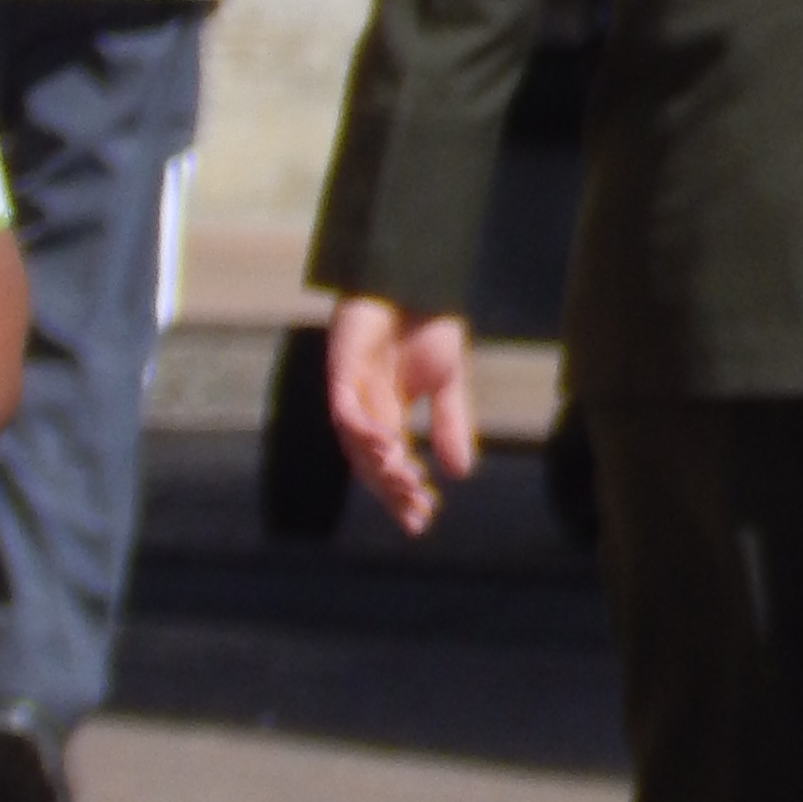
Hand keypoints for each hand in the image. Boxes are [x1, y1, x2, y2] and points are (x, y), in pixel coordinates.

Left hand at [324, 296, 477, 535]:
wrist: (414, 281)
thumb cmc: (427, 325)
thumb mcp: (448, 382)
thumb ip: (451, 424)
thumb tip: (462, 473)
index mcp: (388, 414)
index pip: (393, 464)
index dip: (404, 494)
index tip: (423, 520)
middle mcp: (365, 410)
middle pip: (371, 463)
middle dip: (392, 489)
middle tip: (416, 509)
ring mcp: (350, 392)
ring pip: (355, 443)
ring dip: (380, 464)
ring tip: (407, 479)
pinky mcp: (340, 371)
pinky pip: (345, 410)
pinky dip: (364, 430)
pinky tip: (388, 443)